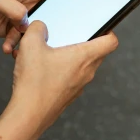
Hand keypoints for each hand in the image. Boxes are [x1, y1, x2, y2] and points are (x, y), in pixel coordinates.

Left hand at [0, 0, 74, 39]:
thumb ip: (11, 7)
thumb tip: (27, 19)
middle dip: (64, 8)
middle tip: (73, 18)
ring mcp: (22, 11)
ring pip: (42, 22)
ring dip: (37, 33)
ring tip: (27, 39)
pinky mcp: (15, 27)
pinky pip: (26, 36)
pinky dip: (21, 44)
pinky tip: (10, 48)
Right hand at [6, 21, 118, 135]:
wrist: (28, 114)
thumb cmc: (34, 81)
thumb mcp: (31, 44)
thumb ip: (37, 28)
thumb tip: (40, 27)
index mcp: (85, 57)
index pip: (111, 41)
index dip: (107, 30)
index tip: (96, 25)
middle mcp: (87, 72)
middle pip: (96, 52)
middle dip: (82, 41)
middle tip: (65, 35)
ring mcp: (79, 86)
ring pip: (81, 65)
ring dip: (68, 56)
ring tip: (47, 52)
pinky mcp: (68, 95)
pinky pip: (70, 77)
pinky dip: (60, 70)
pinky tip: (40, 68)